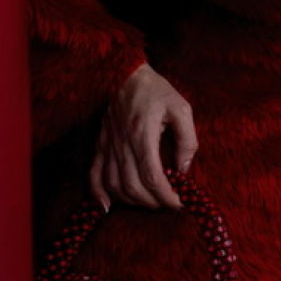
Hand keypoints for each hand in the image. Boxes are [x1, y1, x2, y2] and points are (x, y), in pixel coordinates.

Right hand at [89, 63, 197, 211]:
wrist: (126, 74)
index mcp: (142, 133)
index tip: (179, 203)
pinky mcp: (100, 145)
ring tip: (150, 203)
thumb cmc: (156, 91)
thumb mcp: (181, 109)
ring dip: (132, 201)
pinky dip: (98, 194)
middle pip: (132, 186)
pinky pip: (93, 175)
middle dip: (153, 202)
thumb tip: (184, 169)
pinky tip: (108, 206)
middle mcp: (121, 143)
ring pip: (114, 185)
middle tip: (169, 203)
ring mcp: (107, 145)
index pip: (152, 176)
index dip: (166, 196)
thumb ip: (187, 139)